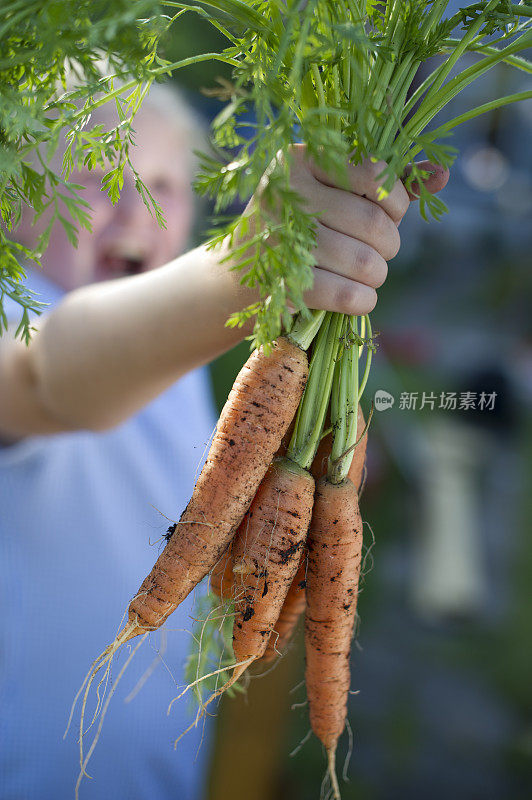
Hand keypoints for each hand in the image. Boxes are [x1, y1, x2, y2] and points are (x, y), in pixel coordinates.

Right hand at [289, 143, 448, 314]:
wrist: (241, 271)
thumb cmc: (301, 224)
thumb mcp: (336, 191)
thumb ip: (385, 181)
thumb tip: (441, 175)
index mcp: (301, 159)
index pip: (375, 174)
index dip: (395, 202)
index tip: (386, 215)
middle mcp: (286, 193)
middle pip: (374, 224)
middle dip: (389, 246)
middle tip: (378, 253)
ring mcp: (279, 240)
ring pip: (364, 262)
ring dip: (377, 276)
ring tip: (368, 275)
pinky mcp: (281, 282)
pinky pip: (346, 294)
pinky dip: (363, 300)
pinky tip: (359, 298)